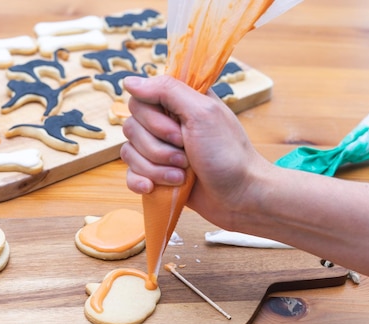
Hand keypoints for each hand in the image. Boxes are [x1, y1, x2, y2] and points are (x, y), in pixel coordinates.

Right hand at [120, 75, 271, 226]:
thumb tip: (128, 80)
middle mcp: (165, 124)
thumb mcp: (202, 113)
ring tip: (182, 176)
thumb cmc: (228, 154)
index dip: (153, 118)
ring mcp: (159, 151)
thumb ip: (167, 91)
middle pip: (131, 128)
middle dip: (157, 148)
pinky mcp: (155, 174)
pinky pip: (130, 175)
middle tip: (186, 156)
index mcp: (178, 103)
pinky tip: (154, 188)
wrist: (239, 197)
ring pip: (129, 153)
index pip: (140, 99)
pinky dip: (140, 182)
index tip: (178, 130)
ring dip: (156, 168)